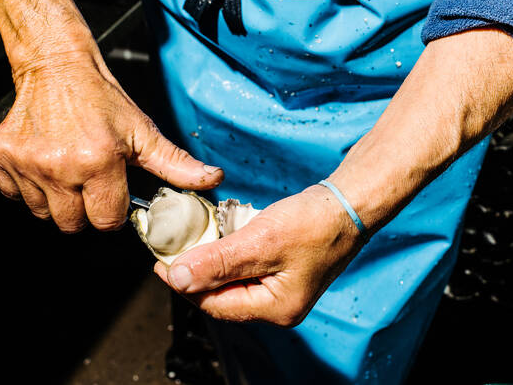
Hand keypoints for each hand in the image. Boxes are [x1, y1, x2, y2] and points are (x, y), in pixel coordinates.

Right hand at [0, 52, 223, 231]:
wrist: (56, 66)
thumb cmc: (101, 99)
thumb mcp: (143, 131)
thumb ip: (175, 164)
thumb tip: (212, 180)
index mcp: (97, 162)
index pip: (106, 221)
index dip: (113, 210)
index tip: (113, 192)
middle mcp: (59, 167)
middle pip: (74, 224)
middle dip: (86, 209)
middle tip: (91, 182)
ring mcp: (28, 164)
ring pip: (45, 214)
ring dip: (58, 200)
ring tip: (68, 171)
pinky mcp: (3, 159)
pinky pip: (17, 198)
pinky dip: (31, 189)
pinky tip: (46, 166)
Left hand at [154, 185, 362, 326]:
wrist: (351, 203)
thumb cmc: (316, 222)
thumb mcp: (260, 241)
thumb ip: (216, 262)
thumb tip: (177, 279)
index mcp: (276, 308)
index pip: (215, 305)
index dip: (185, 285)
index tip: (161, 263)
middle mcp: (279, 306)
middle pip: (223, 296)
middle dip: (197, 274)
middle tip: (173, 251)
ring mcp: (283, 289)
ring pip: (233, 282)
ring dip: (212, 262)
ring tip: (194, 241)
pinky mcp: (284, 271)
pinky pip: (247, 269)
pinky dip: (230, 254)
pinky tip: (221, 236)